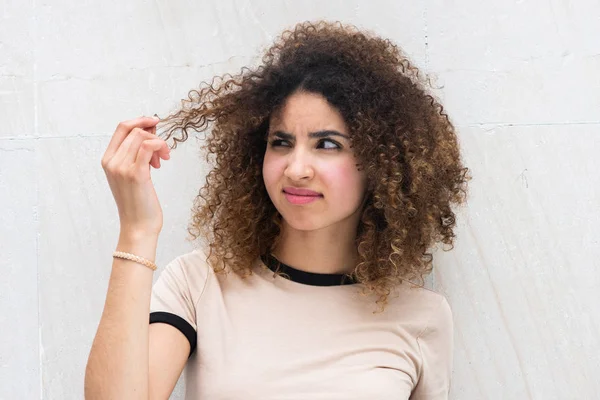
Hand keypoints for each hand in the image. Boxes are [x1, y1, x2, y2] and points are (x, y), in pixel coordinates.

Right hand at [101, 116, 170, 236]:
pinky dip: (160, 146)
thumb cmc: (138, 202)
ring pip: (142, 136)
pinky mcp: (136, 174)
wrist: (138, 227)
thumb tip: (150, 131)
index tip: (154, 122)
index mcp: (107, 160)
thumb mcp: (132, 174)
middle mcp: (111, 162)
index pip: (121, 127)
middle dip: (153, 135)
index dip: (140, 120)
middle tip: (162, 153)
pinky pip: (148, 146)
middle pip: (135, 130)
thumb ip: (135, 154)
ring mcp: (122, 167)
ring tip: (162, 160)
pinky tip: (164, 158)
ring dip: (159, 143)